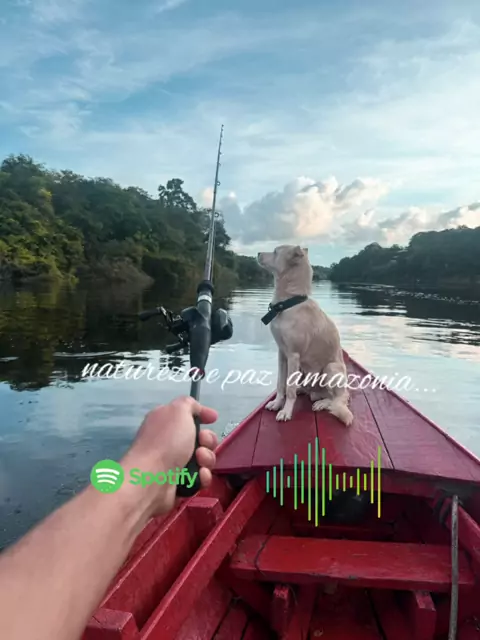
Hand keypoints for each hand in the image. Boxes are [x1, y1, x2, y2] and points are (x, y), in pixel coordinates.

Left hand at [121, 396, 217, 516]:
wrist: (151, 479)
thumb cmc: (166, 441)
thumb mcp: (178, 411)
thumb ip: (189, 404)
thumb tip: (198, 410)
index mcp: (166, 422)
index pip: (188, 416)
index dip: (202, 415)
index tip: (213, 419)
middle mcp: (169, 442)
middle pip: (201, 439)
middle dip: (208, 440)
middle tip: (202, 443)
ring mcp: (174, 464)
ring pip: (204, 459)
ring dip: (207, 459)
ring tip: (199, 461)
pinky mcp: (180, 483)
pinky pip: (200, 478)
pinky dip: (202, 477)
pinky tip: (198, 476)